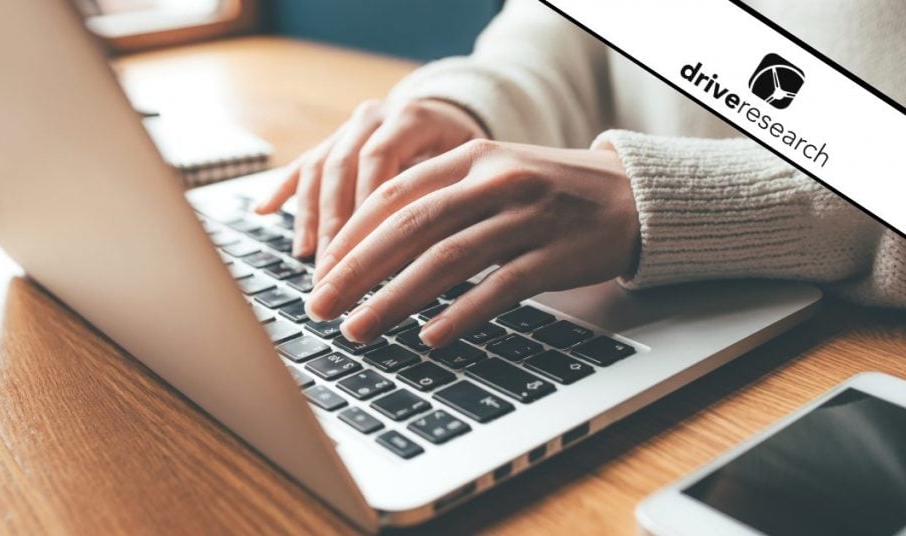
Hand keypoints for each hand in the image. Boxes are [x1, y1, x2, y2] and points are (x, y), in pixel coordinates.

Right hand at [253, 98, 486, 259]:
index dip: (366, 208)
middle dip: (334, 224)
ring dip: (310, 216)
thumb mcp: (470, 168)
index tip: (362, 253)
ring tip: (307, 257)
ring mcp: (349, 127)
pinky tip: (262, 211)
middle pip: (343, 168)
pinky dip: (283, 189)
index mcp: (411, 118)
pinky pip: (303, 164)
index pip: (380, 162)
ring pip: (319, 168)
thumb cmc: (469, 155)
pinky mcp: (333, 141)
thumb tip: (438, 251)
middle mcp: (375, 116)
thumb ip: (450, 195)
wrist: (453, 116)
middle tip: (331, 270)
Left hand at [304, 139, 639, 346]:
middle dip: (357, 270)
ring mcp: (528, 216)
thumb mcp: (493, 176)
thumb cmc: (549, 193)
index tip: (320, 271)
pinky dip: (460, 314)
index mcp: (471, 157)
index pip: (394, 194)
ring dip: (395, 299)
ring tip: (359, 329)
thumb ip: (440, 198)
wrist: (631, 197)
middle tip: (320, 306)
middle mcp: (496, 180)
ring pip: (447, 259)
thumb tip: (370, 246)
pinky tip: (429, 338)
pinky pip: (499, 287)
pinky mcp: (556, 254)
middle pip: (411, 225)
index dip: (351, 234)